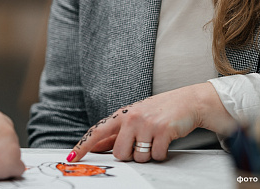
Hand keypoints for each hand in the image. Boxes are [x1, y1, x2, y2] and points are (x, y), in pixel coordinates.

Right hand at [0, 110, 24, 181]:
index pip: (6, 126)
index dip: (0, 138)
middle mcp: (8, 128)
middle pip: (12, 140)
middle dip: (4, 149)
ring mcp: (13, 144)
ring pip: (15, 155)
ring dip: (5, 161)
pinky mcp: (15, 160)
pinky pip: (18, 169)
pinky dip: (10, 173)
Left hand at [67, 82, 235, 163]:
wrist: (187, 102)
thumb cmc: (160, 111)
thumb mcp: (136, 117)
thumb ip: (118, 132)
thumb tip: (98, 147)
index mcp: (123, 114)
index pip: (99, 131)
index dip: (84, 145)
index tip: (72, 157)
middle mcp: (131, 117)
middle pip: (118, 152)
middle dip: (129, 154)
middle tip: (141, 144)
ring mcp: (146, 124)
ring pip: (137, 157)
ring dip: (147, 155)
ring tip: (155, 139)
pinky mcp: (162, 130)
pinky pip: (155, 156)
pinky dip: (161, 154)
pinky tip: (165, 141)